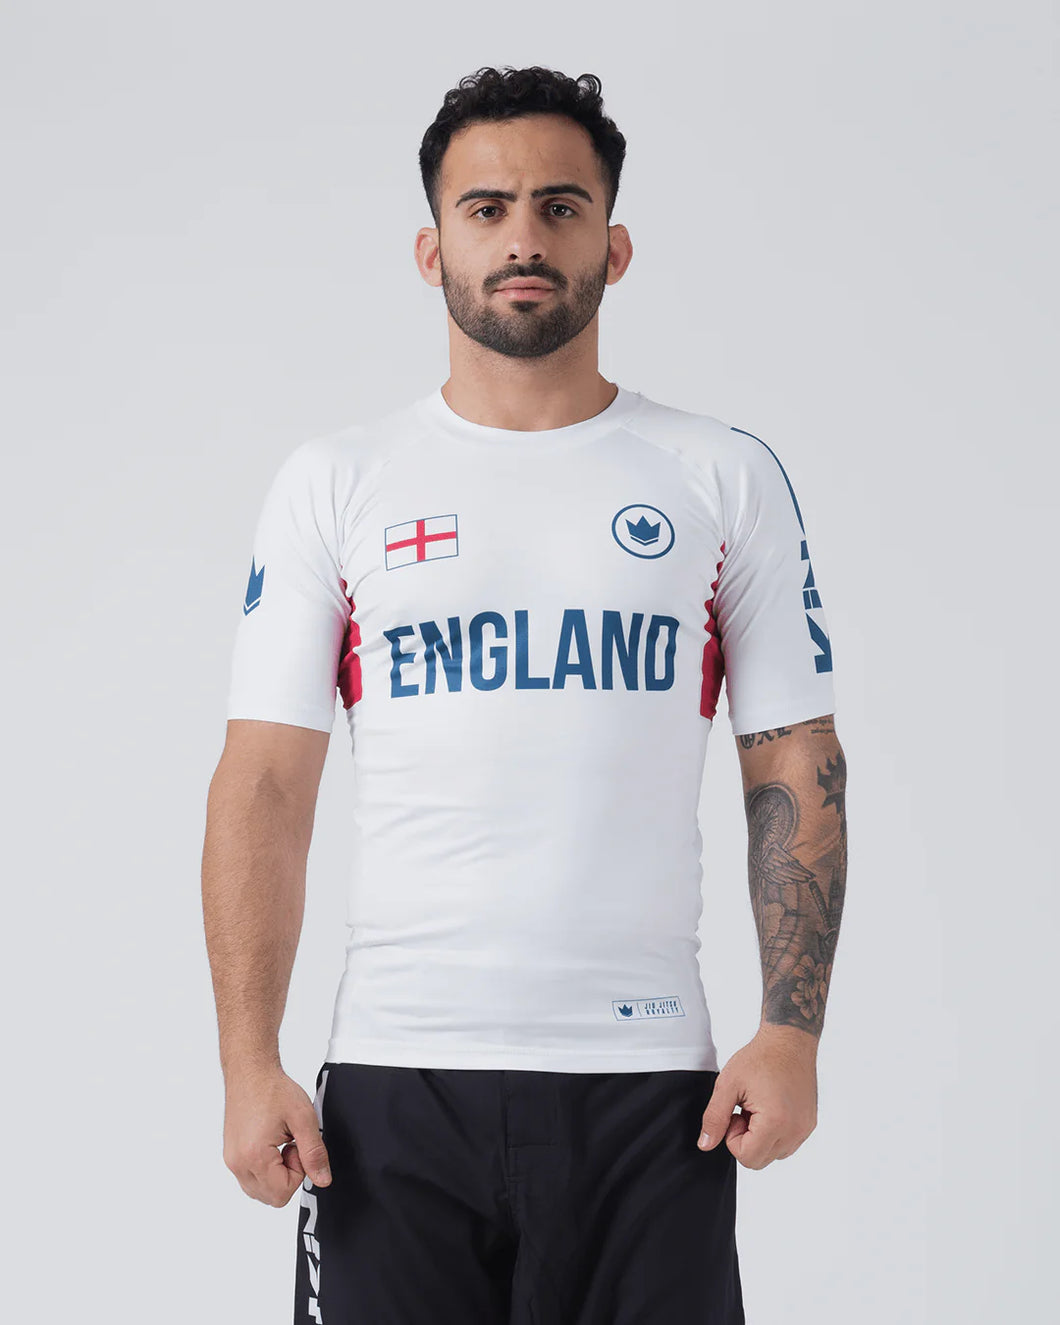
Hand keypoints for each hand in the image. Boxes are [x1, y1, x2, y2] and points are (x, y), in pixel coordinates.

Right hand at [222, 1066, 331, 1206]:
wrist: (250, 1072)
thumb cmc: (273, 1090)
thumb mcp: (304, 1119)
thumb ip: (314, 1153)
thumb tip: (322, 1180)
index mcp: (254, 1156)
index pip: (282, 1193)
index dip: (299, 1173)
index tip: (298, 1148)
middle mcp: (238, 1163)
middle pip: (271, 1197)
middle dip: (288, 1176)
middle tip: (290, 1145)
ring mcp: (232, 1161)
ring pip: (260, 1191)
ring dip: (276, 1174)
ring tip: (281, 1143)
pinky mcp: (231, 1156)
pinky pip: (250, 1179)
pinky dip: (265, 1170)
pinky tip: (271, 1145)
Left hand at [696, 1025, 818, 1168]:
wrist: (788, 1040)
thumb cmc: (759, 1057)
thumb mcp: (728, 1085)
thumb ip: (714, 1118)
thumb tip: (705, 1145)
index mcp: (775, 1122)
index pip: (747, 1158)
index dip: (733, 1138)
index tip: (736, 1113)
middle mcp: (795, 1130)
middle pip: (760, 1160)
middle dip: (746, 1140)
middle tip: (745, 1109)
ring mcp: (805, 1128)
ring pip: (774, 1154)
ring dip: (760, 1137)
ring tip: (758, 1107)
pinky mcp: (809, 1124)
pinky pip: (787, 1144)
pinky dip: (774, 1133)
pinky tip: (770, 1107)